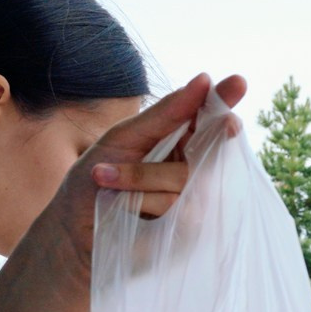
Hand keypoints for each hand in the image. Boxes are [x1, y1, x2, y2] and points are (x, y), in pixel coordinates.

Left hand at [27, 73, 246, 279]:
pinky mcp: (191, 229)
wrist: (72, 231)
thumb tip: (204, 80)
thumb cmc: (94, 179)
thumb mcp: (123, 138)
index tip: (237, 83)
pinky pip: (181, 207)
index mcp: (180, 138)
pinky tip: (123, 208)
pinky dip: (145, 202)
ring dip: (141, 176)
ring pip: (189, 177)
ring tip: (105, 180)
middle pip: (210, 144)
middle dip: (201, 137)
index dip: (225, 99)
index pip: (210, 115)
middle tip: (206, 129)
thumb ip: (165, 113)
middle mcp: (194, 167)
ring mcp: (196, 199)